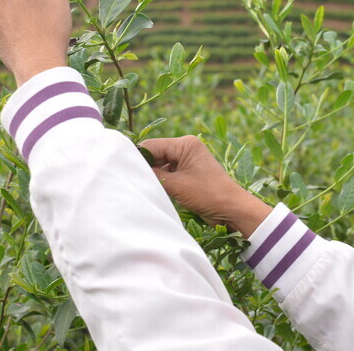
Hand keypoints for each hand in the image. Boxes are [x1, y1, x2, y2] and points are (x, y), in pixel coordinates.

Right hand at [139, 136, 271, 238]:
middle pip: (155, 154)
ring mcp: (187, 161)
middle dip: (144, 167)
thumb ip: (153, 175)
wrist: (232, 209)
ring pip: (160, 164)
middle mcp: (185, 148)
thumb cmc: (207, 194)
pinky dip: (160, 180)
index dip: (137, 157)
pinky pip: (168, 172)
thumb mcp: (176, 185)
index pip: (152, 146)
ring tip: (139, 185)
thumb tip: (132, 170)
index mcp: (185, 144)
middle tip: (128, 179)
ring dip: (152, 175)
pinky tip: (152, 188)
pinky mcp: (188, 173)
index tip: (121, 168)